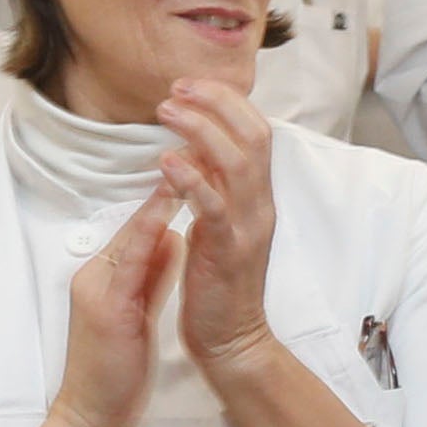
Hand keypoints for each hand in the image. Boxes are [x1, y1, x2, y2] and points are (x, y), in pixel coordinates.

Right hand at [49, 182, 181, 426]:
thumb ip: (153, 274)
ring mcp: (98, 287)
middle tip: (194, 148)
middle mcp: (97, 273)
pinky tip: (170, 213)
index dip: (166, 195)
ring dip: (159, 198)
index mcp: (106, 275)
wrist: (90, 414)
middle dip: (165, 186)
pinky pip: (129, 262)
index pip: (140, 227)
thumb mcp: (138, 311)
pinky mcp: (105, 306)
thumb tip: (174, 238)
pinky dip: (149, 234)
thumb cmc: (116, 368)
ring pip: (133, 234)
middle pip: (136, 222)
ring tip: (186, 164)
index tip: (195, 165)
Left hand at [165, 82, 286, 374]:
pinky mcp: (228, 251)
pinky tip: (166, 162)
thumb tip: (194, 147)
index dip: (225, 101)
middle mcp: (260, 206)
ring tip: (166, 112)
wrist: (232, 340)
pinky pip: (214, 206)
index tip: (189, 86)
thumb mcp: (219, 225)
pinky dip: (191, 179)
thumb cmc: (218, 284)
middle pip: (253, 135)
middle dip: (215, 103)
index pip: (256, 131)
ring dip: (200, 130)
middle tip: (175, 90)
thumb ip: (214, 187)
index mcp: (259, 197)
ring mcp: (248, 228)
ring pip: (237, 162)